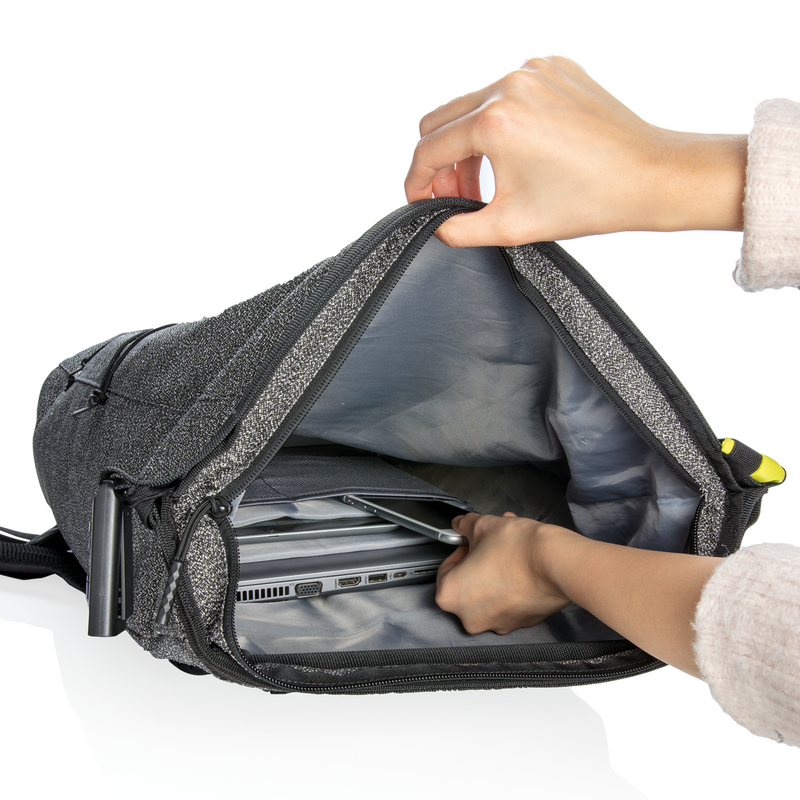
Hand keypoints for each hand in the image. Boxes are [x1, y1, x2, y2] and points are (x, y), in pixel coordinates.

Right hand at [405, 56, 745, 246]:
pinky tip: (517, 154)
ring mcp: (535, 71)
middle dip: (438, 161)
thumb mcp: (512, 226)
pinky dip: (500, 123)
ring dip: (468, 142)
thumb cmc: (591, 200)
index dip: (416, 182)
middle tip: (454, 194)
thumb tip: (437, 226)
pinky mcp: (555, 68)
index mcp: (496, 121)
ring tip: (485, 180)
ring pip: (472, 104)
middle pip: (441, 119)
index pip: (428, 149)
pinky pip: (506, 92)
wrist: (650, 177)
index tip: (421, 201)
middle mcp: (511, 84)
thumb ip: (460, 229)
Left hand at [435, 512, 572, 634]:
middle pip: (467, 584)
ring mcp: (497, 624)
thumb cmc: (518, 550)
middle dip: (479, 561)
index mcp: (451, 595)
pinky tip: (521, 566)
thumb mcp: (482, 525)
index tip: (471, 542)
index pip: (446, 569)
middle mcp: (471, 617)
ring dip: (495, 572)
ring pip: (489, 593)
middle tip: (490, 544)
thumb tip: (460, 525)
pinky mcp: (520, 623)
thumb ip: (464, 525)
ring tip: (509, 550)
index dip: (460, 550)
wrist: (556, 563)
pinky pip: (508, 602)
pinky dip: (511, 586)